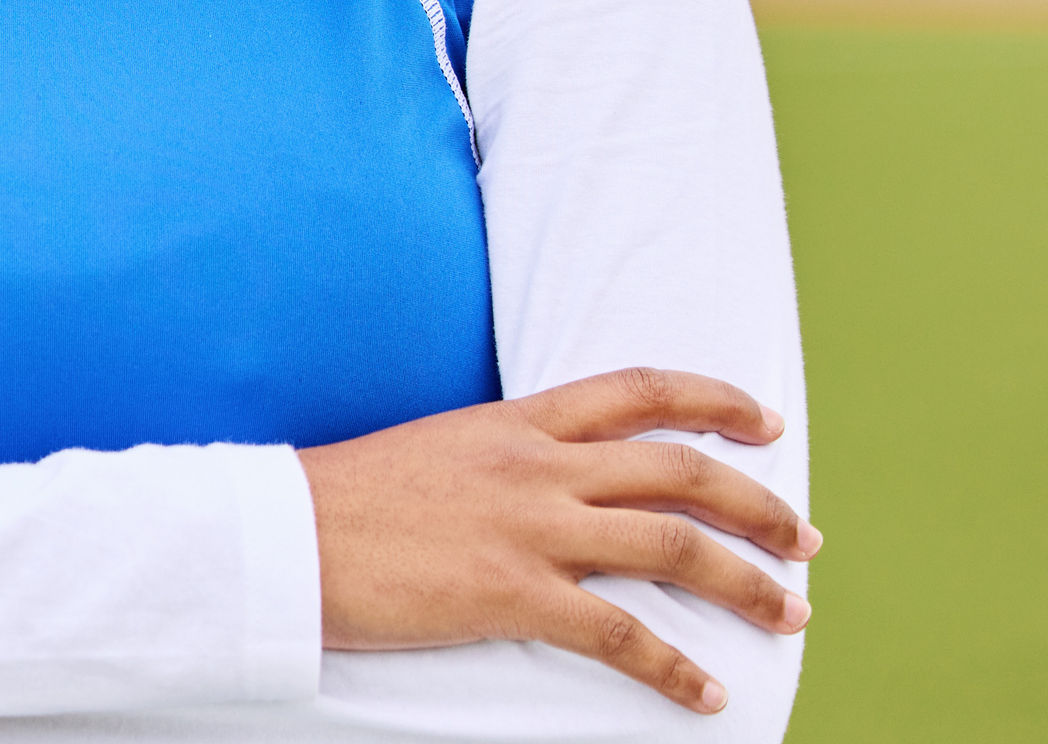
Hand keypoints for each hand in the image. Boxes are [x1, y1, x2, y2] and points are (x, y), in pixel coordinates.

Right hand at [302, 368, 816, 714]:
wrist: (281, 535)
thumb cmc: (342, 501)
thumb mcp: (432, 451)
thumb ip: (496, 461)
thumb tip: (541, 485)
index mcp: (513, 424)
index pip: (636, 390)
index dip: (713, 401)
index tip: (763, 422)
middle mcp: (534, 467)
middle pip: (680, 470)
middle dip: (759, 504)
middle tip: (804, 539)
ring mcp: (528, 529)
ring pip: (673, 544)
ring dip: (746, 583)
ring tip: (789, 613)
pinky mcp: (513, 593)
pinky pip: (621, 634)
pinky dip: (675, 669)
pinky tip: (705, 694)